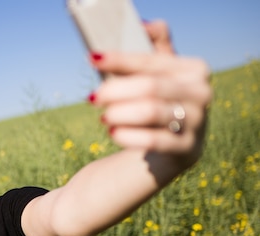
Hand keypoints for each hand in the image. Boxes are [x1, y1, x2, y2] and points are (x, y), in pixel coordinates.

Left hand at [89, 20, 211, 163]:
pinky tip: (113, 133)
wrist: (170, 150)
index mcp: (194, 70)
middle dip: (115, 91)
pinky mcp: (187, 149)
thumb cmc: (159, 104)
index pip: (151, 61)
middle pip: (149, 87)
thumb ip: (153, 48)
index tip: (93, 58)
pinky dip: (126, 135)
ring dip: (118, 114)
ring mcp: (197, 123)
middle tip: (93, 98)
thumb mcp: (158, 76)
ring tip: (103, 117)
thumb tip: (143, 25)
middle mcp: (202, 94)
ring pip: (150, 112)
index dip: (120, 59)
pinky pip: (152, 140)